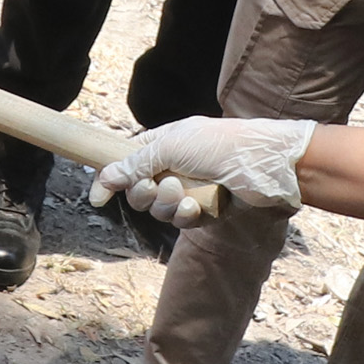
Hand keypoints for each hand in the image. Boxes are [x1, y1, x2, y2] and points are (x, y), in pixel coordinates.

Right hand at [89, 117, 313, 224]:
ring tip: (186, 192)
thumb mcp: (172, 146)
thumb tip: (104, 178)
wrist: (266, 167)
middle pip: (138, 191)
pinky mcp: (204, 210)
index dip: (110, 180)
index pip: (126, 162)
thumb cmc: (221, 145)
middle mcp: (174, 166)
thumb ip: (135, 163)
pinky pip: (181, 220)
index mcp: (164, 143)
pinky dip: (187, 214)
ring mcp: (189, 189)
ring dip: (168, 203)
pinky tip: (199, 205)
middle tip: (157, 185)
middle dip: (145, 193)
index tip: (97, 198)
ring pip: (158, 209)